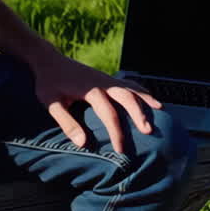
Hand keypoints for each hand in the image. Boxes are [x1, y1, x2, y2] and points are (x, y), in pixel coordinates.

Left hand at [30, 51, 161, 154]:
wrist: (49, 60)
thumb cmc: (48, 83)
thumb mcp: (51, 104)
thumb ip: (67, 123)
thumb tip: (83, 143)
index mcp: (90, 90)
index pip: (109, 113)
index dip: (117, 132)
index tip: (121, 150)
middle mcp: (102, 83)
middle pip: (127, 97)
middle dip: (139, 114)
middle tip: (149, 131)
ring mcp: (107, 79)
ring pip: (132, 88)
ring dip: (146, 100)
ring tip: (160, 111)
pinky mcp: (107, 79)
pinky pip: (129, 84)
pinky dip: (141, 91)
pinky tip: (150, 99)